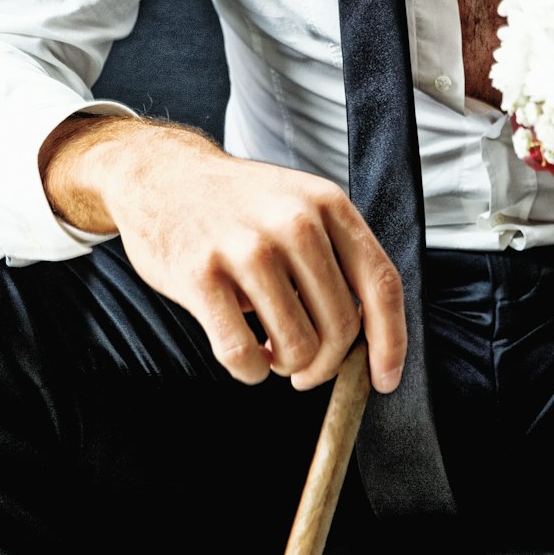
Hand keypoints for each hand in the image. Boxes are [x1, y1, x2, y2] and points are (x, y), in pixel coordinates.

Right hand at [39, 114, 405, 392]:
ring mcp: (247, 248)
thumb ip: (336, 258)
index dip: (391, 341)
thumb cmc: (240, 204)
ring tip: (272, 352)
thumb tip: (369, 340)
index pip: (381, 283)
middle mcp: (294, 222)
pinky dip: (250, 370)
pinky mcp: (201, 275)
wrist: (163, 175)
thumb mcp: (300, 205)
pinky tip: (246, 355)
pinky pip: (241, 354)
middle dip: (326, 364)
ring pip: (296, 346)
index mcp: (328, 204)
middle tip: (306, 369)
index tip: (385, 380)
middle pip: (341, 326)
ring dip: (286, 366)